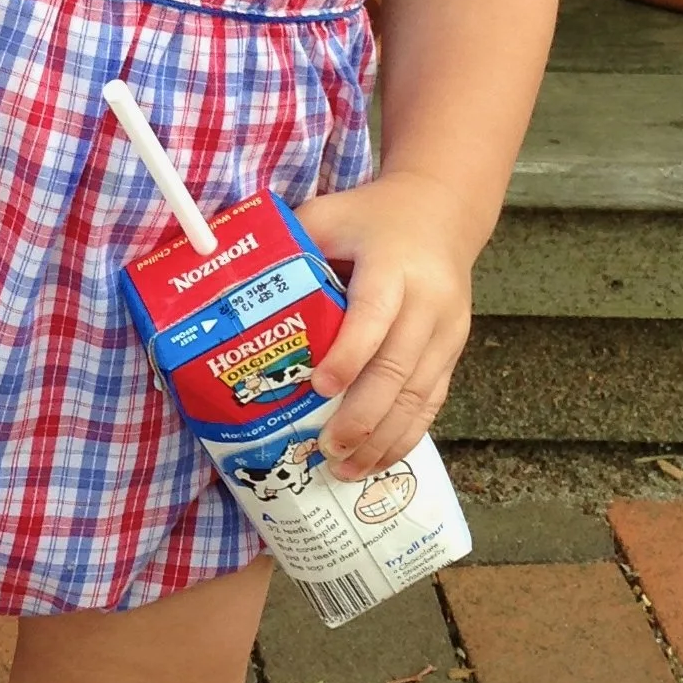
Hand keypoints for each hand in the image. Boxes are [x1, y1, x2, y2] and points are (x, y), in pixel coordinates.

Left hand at [292, 173, 474, 475]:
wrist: (441, 212)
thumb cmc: (370, 217)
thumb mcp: (329, 214)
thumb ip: (290, 244)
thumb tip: (229, 283)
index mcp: (393, 265)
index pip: (373, 315)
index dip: (349, 354)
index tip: (320, 387)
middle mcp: (427, 302)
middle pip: (397, 367)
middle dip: (362, 416)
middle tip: (326, 449)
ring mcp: (447, 330)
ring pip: (418, 394)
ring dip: (383, 438)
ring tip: (346, 470)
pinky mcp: (453, 351)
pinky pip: (432, 400)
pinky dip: (406, 435)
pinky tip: (378, 460)